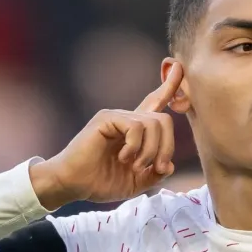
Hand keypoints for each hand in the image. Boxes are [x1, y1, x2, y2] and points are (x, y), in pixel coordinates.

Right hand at [30, 62, 183, 206]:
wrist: (73, 184)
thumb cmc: (99, 182)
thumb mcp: (135, 183)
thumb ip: (154, 174)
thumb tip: (170, 165)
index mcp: (135, 132)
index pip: (155, 104)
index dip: (169, 87)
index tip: (178, 67)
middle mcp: (127, 120)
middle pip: (164, 120)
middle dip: (167, 147)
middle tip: (157, 167)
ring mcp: (117, 117)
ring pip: (153, 124)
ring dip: (151, 151)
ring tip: (136, 166)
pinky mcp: (106, 118)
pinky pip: (136, 126)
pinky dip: (135, 146)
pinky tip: (123, 157)